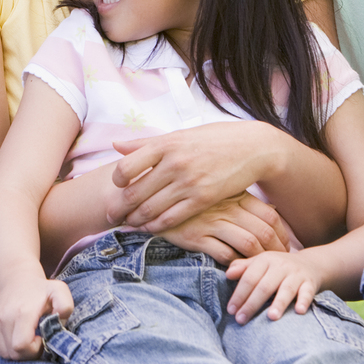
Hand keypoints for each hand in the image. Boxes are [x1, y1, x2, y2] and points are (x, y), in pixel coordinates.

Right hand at [0, 273, 72, 360]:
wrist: (17, 279)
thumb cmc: (41, 289)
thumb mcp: (59, 291)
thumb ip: (65, 306)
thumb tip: (60, 322)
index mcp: (22, 312)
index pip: (22, 346)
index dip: (34, 350)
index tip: (42, 338)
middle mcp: (4, 318)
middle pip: (14, 353)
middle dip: (29, 354)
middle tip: (37, 340)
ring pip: (5, 354)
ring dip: (19, 352)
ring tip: (28, 338)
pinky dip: (10, 349)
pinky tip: (19, 337)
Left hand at [107, 122, 280, 232]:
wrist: (253, 147)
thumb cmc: (213, 139)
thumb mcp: (180, 135)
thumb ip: (146, 143)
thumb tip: (116, 145)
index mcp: (166, 144)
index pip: (126, 166)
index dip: (116, 181)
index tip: (117, 187)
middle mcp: (174, 163)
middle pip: (135, 192)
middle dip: (119, 208)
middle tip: (110, 215)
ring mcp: (189, 182)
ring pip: (151, 209)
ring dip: (135, 220)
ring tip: (128, 223)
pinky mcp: (204, 198)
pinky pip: (172, 218)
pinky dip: (157, 226)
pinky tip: (151, 228)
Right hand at [151, 193, 291, 265]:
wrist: (149, 198)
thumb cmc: (189, 197)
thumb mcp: (217, 191)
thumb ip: (241, 200)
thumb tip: (271, 210)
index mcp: (234, 194)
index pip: (270, 214)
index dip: (282, 233)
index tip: (285, 246)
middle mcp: (225, 207)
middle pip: (263, 230)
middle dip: (276, 251)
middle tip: (280, 264)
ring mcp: (210, 221)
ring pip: (248, 243)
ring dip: (259, 260)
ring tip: (262, 271)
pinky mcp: (195, 237)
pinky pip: (224, 254)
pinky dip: (235, 265)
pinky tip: (237, 270)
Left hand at [225, 249, 322, 323]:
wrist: (310, 264)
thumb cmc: (277, 268)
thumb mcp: (260, 263)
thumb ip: (243, 268)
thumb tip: (227, 274)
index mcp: (265, 260)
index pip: (249, 278)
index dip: (239, 294)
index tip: (231, 310)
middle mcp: (280, 266)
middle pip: (264, 286)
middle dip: (252, 304)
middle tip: (241, 319)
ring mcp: (296, 275)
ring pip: (286, 289)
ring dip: (278, 303)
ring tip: (271, 317)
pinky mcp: (310, 283)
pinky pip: (307, 292)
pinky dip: (304, 301)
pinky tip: (299, 312)